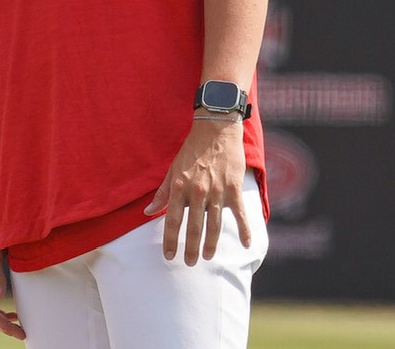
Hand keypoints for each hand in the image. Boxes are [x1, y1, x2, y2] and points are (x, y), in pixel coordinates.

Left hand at [145, 118, 251, 265]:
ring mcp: (217, 191)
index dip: (170, 240)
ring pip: (214, 225)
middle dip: (190, 248)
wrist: (216, 130)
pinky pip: (239, 214)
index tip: (169, 256)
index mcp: (180, 187)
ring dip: (211, 244)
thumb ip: (162, 193)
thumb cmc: (191, 150)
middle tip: (189, 263)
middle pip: (193, 227)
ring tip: (207, 257)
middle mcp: (198, 191)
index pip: (173, 220)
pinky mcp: (233, 189)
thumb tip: (148, 212)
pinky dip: (244, 230)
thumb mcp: (172, 169)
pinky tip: (246, 245)